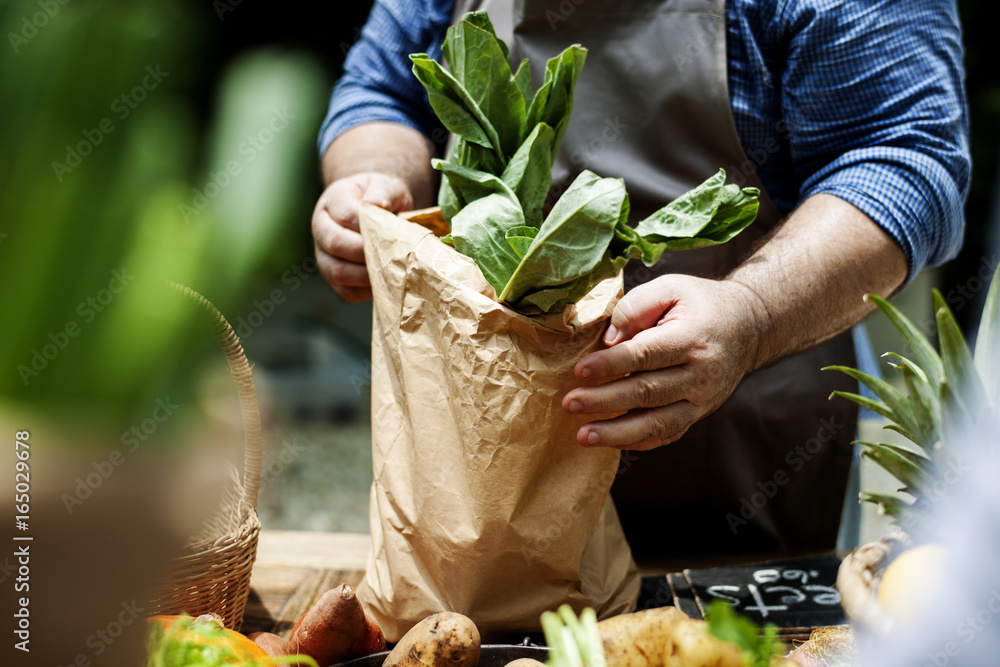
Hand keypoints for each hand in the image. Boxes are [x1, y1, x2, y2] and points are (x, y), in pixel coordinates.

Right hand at [312, 172, 412, 301]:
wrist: (374, 211)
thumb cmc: (381, 198)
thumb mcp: (386, 186)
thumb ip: (383, 192)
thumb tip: (377, 205)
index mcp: (332, 201)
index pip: (345, 215)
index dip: (368, 225)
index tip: (390, 229)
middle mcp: (321, 228)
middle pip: (335, 244)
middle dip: (367, 252)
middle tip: (392, 254)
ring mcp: (323, 255)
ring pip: (336, 272)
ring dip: (366, 275)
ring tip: (390, 270)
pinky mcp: (332, 278)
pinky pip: (345, 292)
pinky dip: (365, 292)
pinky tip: (383, 283)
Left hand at [561, 274, 767, 449]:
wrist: (748, 328)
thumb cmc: (701, 304)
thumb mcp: (672, 288)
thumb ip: (637, 307)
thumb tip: (609, 339)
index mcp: (692, 338)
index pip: (646, 354)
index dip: (612, 364)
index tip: (580, 370)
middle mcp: (700, 374)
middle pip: (647, 392)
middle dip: (605, 400)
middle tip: (570, 403)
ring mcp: (701, 400)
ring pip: (657, 423)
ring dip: (617, 433)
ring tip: (583, 435)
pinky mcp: (697, 415)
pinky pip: (666, 435)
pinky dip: (636, 441)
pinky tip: (608, 442)